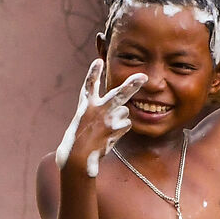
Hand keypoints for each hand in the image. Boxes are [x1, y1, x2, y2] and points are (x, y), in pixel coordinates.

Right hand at [55, 58, 147, 178]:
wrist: (77, 157)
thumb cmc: (78, 141)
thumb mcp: (83, 121)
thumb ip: (97, 112)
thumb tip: (122, 110)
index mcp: (86, 105)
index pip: (89, 85)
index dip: (94, 73)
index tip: (98, 61)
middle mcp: (97, 108)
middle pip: (119, 93)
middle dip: (132, 85)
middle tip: (143, 77)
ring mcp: (107, 118)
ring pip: (124, 112)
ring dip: (120, 119)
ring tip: (106, 130)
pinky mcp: (115, 128)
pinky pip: (126, 125)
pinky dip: (121, 130)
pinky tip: (109, 137)